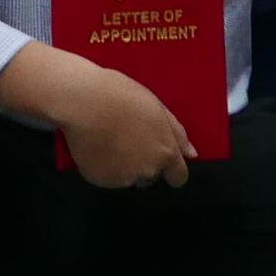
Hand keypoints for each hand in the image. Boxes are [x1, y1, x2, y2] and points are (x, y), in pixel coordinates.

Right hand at [55, 64, 196, 191]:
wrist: (84, 101)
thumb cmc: (123, 95)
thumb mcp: (157, 107)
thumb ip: (177, 133)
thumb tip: (192, 155)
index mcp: (166, 152)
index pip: (178, 177)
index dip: (171, 169)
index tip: (159, 157)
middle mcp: (148, 171)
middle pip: (150, 176)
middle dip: (142, 163)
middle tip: (126, 138)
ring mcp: (123, 178)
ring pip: (127, 177)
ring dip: (122, 165)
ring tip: (107, 139)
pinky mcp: (99, 180)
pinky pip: (105, 176)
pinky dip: (101, 166)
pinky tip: (94, 145)